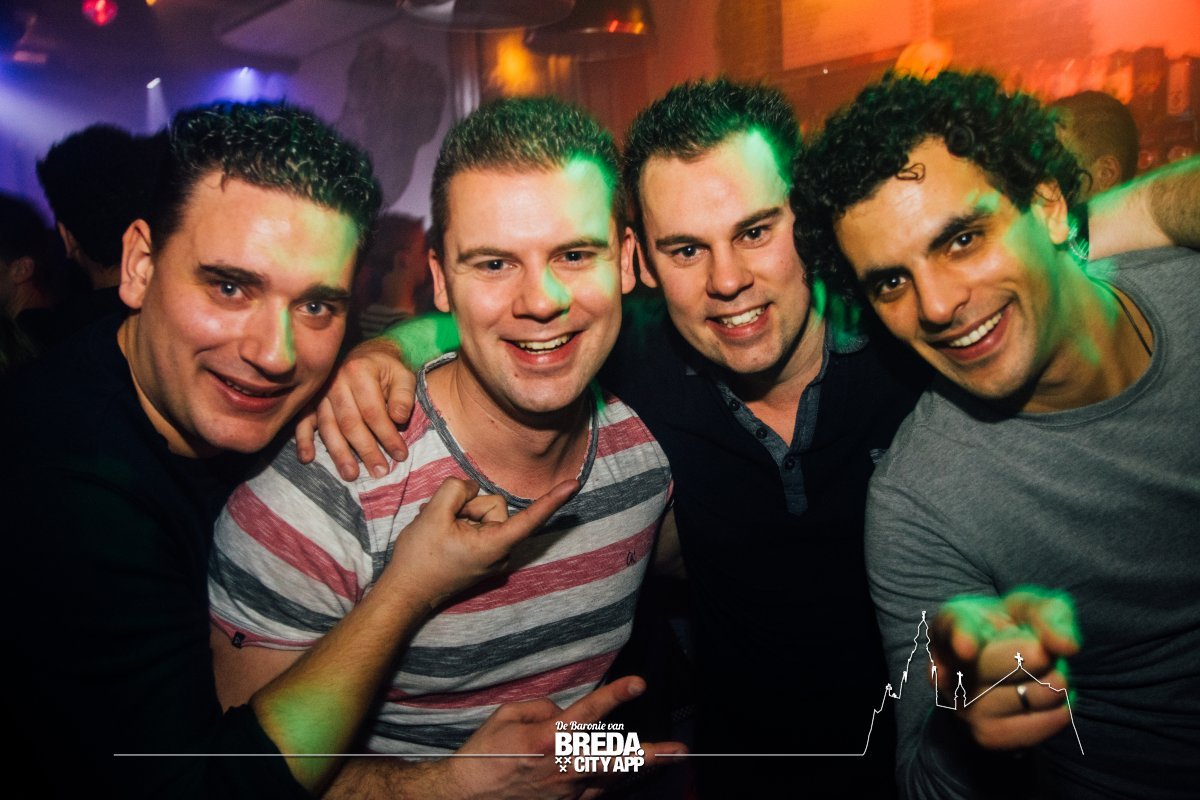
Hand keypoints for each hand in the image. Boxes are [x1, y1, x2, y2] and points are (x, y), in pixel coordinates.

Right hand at [294, 337, 416, 480]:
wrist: (363, 354)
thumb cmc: (386, 368)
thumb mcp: (402, 374)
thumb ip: (403, 396)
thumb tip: (398, 419)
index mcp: (359, 372)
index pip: (373, 411)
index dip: (387, 436)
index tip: (400, 455)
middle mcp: (335, 382)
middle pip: (350, 423)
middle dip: (366, 450)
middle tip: (379, 473)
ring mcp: (320, 393)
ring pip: (328, 427)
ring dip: (339, 453)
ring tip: (350, 475)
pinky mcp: (310, 402)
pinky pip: (303, 421)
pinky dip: (303, 440)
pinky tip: (307, 458)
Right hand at [385, 477, 578, 609]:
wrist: (405, 592)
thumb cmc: (420, 558)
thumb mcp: (433, 514)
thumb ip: (457, 490)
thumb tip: (471, 487)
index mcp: (495, 545)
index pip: (529, 518)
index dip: (552, 500)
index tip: (574, 484)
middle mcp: (500, 552)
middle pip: (493, 506)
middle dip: (468, 507)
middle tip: (442, 524)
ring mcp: (492, 555)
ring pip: (483, 513)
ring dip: (460, 515)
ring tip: (439, 532)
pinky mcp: (483, 555)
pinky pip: (477, 525)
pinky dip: (459, 524)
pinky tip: (442, 536)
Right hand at [448, 676, 687, 799]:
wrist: (467, 796)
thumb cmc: (485, 753)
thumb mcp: (506, 716)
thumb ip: (543, 708)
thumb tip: (565, 711)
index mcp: (547, 739)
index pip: (588, 712)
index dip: (615, 696)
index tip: (639, 683)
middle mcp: (562, 767)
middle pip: (615, 760)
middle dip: (650, 755)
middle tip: (680, 750)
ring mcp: (566, 791)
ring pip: (612, 779)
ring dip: (639, 768)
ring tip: (669, 756)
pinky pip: (596, 792)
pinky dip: (612, 782)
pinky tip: (628, 775)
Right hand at [929, 587, 1080, 749]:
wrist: (998, 673)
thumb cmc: (1012, 630)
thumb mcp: (1030, 607)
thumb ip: (1050, 615)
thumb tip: (1067, 647)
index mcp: (952, 623)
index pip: (955, 628)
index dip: (962, 638)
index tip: (968, 649)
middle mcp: (950, 667)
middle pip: (1010, 665)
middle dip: (1041, 656)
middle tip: (1038, 651)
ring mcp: (964, 705)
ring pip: (1038, 694)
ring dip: (1056, 679)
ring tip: (1039, 673)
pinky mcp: (987, 735)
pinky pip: (1046, 724)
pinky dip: (1061, 708)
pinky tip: (1045, 695)